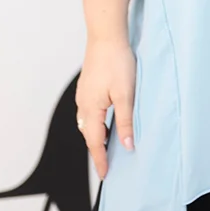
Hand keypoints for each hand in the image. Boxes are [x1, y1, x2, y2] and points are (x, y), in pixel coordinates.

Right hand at [75, 37, 135, 180]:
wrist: (106, 35)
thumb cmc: (117, 62)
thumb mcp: (126, 94)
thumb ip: (125, 121)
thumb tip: (127, 145)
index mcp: (90, 109)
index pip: (94, 143)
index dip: (100, 160)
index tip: (105, 175)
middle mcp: (82, 104)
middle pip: (88, 135)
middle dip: (97, 151)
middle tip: (107, 166)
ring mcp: (83, 94)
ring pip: (88, 123)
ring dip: (96, 137)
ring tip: (107, 148)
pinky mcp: (88, 86)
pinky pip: (89, 112)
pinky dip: (96, 123)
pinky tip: (105, 121)